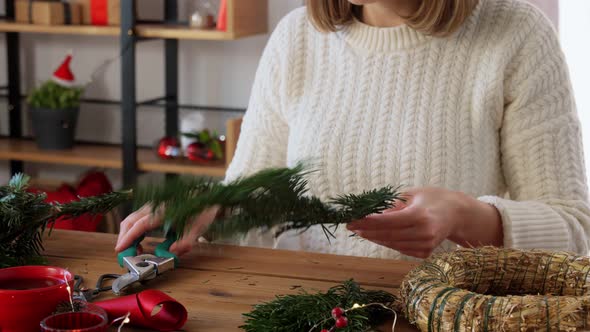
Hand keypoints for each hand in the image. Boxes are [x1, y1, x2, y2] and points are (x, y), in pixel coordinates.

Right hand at [115, 205, 218, 255]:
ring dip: (128, 234)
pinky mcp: (155, 207)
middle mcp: (156, 206)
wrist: (209, 197)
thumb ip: (185, 242)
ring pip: (132, 219)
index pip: (140, 224)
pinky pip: (139, 218)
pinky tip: (140, 242)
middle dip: (124, 237)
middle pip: (130, 220)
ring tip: (134, 250)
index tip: (120, 248)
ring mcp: (154, 205)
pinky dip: (134, 230)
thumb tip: (172, 253)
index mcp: (164, 211)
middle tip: (124, 253)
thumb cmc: (204, 211)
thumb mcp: (198, 228)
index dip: (129, 237)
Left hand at [346, 187, 502, 257]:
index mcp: (420, 215)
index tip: (352, 220)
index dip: (367, 222)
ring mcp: (426, 245)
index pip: (388, 221)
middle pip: (387, 235)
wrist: (457, 213)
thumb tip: (370, 214)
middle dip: (366, 231)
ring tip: (360, 231)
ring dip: (374, 238)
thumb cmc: (433, 198)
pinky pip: (400, 249)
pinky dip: (387, 243)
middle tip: (351, 226)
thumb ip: (392, 205)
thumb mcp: (412, 194)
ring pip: (392, 244)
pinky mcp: (426, 252)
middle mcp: (424, 232)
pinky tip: (377, 237)